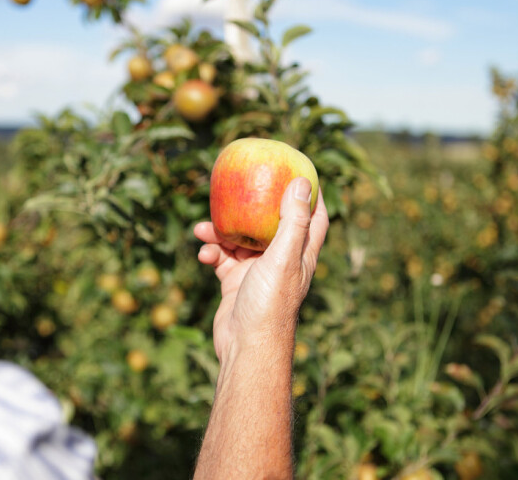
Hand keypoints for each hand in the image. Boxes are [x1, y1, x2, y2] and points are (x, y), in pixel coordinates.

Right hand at [194, 177, 328, 362]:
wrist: (246, 347)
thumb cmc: (270, 304)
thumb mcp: (283, 257)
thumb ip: (292, 221)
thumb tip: (302, 181)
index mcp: (301, 253)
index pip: (314, 217)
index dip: (310, 194)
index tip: (300, 171)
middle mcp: (281, 259)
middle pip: (270, 223)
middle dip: (253, 206)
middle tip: (239, 188)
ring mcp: (257, 270)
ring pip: (240, 239)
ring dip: (222, 231)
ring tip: (203, 229)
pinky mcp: (235, 282)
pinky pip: (222, 258)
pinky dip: (212, 252)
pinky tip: (203, 253)